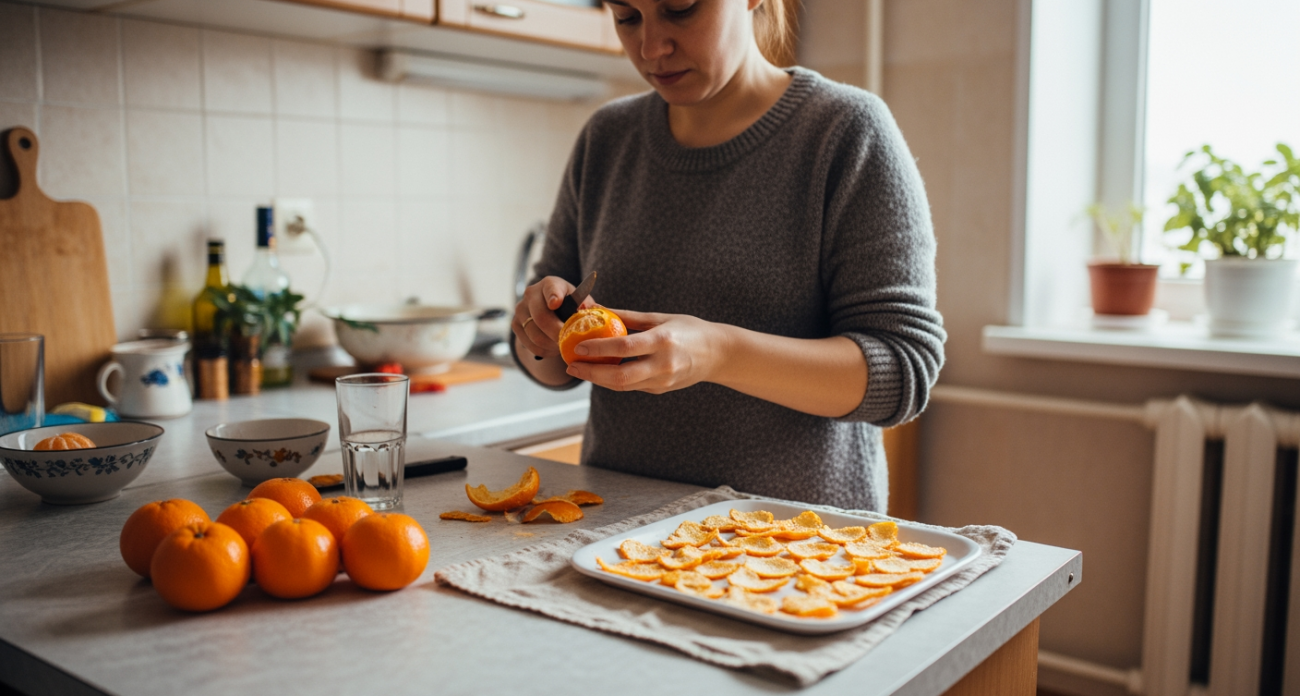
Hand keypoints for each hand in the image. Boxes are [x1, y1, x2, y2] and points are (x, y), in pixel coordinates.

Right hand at [512, 276, 593, 359]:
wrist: (548, 311)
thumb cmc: (569, 305)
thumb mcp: (581, 302)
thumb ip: (589, 308)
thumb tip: (602, 312)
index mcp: (550, 284)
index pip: (551, 289)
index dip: (553, 295)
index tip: (556, 303)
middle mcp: (531, 293)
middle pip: (541, 317)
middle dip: (557, 333)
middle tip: (569, 343)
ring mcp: (520, 309)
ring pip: (534, 334)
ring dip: (551, 345)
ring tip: (563, 348)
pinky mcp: (515, 324)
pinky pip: (529, 344)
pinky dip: (543, 350)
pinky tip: (553, 349)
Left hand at [564, 310, 727, 393]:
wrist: (719, 354)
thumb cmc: (690, 329)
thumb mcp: (661, 317)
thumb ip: (630, 318)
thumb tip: (600, 311)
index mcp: (663, 341)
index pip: (624, 347)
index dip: (599, 348)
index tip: (578, 346)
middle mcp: (663, 365)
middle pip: (620, 376)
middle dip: (591, 372)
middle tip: (571, 364)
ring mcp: (663, 381)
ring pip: (623, 386)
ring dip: (598, 379)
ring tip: (579, 369)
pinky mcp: (661, 389)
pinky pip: (632, 386)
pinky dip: (612, 380)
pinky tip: (599, 371)